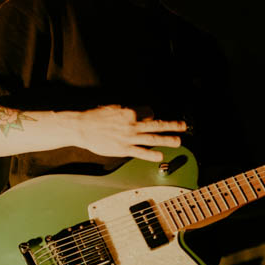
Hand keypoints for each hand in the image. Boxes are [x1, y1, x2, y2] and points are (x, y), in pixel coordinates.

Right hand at [64, 106, 186, 161]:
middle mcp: (132, 124)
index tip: (151, 119)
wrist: (81, 128)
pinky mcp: (123, 149)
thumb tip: (142, 115)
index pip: (149, 113)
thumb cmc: (96, 117)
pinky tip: (161, 156)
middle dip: (172, 125)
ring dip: (167, 140)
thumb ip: (129, 112)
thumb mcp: (114, 108)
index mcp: (130, 112)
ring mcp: (129, 138)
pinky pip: (141, 152)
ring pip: (153, 139)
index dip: (151, 116)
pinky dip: (152, 155)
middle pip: (156, 124)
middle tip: (183, 126)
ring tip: (178, 141)